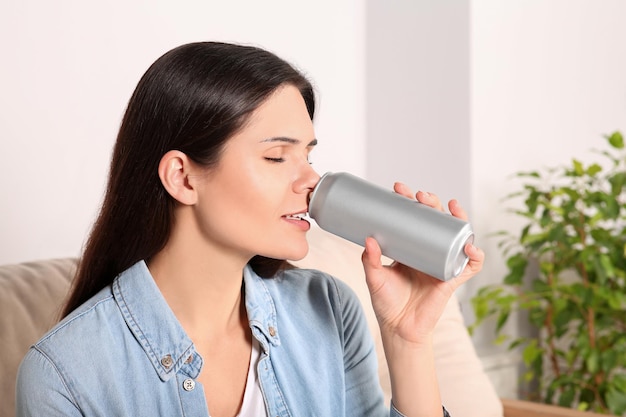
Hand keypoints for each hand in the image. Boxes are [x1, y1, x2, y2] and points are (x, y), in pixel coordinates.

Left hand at [361, 182, 483, 344]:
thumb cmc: (387, 302)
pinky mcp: (453, 279)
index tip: (399, 189)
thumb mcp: (375, 278)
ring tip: (450, 206)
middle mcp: (430, 252)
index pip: (414, 219)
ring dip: (459, 219)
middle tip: (420, 196)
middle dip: (432, 204)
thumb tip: (369, 239)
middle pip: (437, 221)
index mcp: (412, 247)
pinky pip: (470, 265)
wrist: (399, 328)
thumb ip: (370, 260)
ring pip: (458, 236)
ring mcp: (443, 263)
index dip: (410, 203)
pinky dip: (474, 255)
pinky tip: (469, 246)